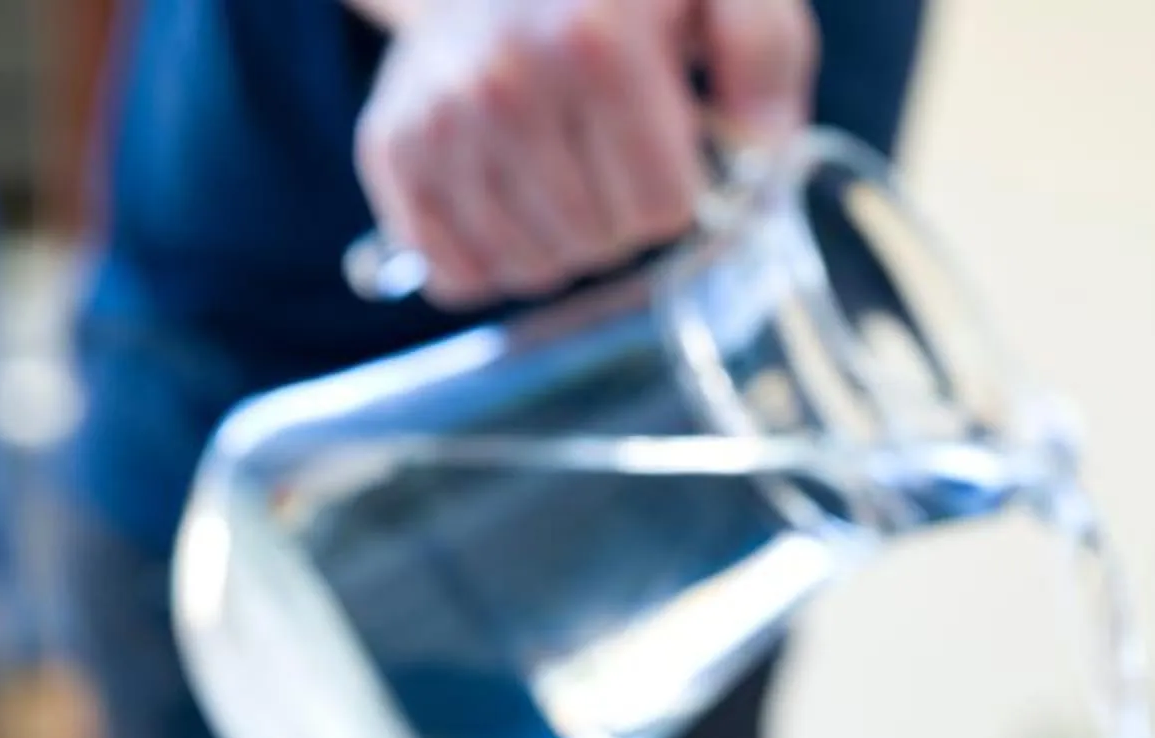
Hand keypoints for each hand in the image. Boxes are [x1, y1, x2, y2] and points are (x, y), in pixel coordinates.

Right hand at [354, 0, 817, 311]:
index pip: (662, 211)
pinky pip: (454, 275)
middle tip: (608, 151)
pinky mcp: (390, 149)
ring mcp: (438, 120)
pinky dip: (490, 256)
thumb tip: (763, 154)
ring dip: (560, 241)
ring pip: (530, 270)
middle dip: (621, 215)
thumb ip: (764, 58)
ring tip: (560, 168)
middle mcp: (505, 85)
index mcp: (597, 45)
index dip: (677, 192)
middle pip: (598, 245)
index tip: (665, 147)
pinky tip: (507, 195)